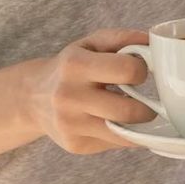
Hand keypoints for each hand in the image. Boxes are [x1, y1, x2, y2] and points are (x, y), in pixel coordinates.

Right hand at [26, 30, 155, 153]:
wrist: (32, 97)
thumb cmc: (72, 67)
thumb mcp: (90, 44)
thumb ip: (122, 38)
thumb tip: (152, 43)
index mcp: (75, 65)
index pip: (128, 70)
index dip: (142, 70)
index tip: (139, 72)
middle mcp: (69, 96)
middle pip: (129, 110)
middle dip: (148, 108)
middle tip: (147, 103)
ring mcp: (70, 124)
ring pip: (124, 134)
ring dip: (140, 126)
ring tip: (136, 115)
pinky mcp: (75, 145)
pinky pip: (115, 145)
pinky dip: (126, 136)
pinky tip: (120, 125)